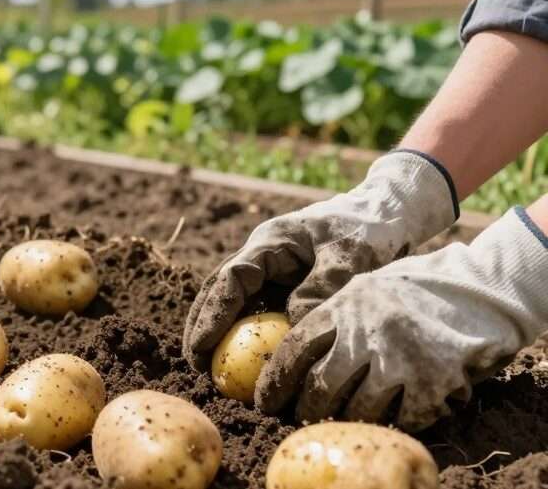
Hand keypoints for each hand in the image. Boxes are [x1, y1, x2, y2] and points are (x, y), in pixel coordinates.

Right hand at [183, 151, 457, 370]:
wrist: (389, 214)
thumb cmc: (369, 231)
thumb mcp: (349, 258)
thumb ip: (320, 291)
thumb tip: (294, 331)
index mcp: (271, 241)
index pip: (231, 279)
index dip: (213, 314)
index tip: (203, 347)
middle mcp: (264, 254)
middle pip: (220, 290)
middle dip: (202, 325)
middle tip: (196, 365)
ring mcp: (274, 269)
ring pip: (237, 301)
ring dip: (222, 332)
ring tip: (212, 369)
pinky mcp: (288, 284)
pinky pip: (262, 310)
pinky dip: (252, 335)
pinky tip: (251, 363)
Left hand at [255, 207, 547, 431]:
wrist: (475, 289)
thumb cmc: (411, 289)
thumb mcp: (362, 288)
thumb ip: (330, 315)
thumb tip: (288, 350)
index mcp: (343, 306)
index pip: (295, 348)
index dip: (275, 380)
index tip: (264, 400)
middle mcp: (366, 333)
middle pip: (320, 386)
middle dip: (304, 408)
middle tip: (300, 416)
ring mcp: (400, 360)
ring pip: (356, 408)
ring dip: (345, 419)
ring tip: (340, 419)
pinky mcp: (432, 383)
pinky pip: (400, 418)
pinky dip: (390, 421)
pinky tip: (386, 415)